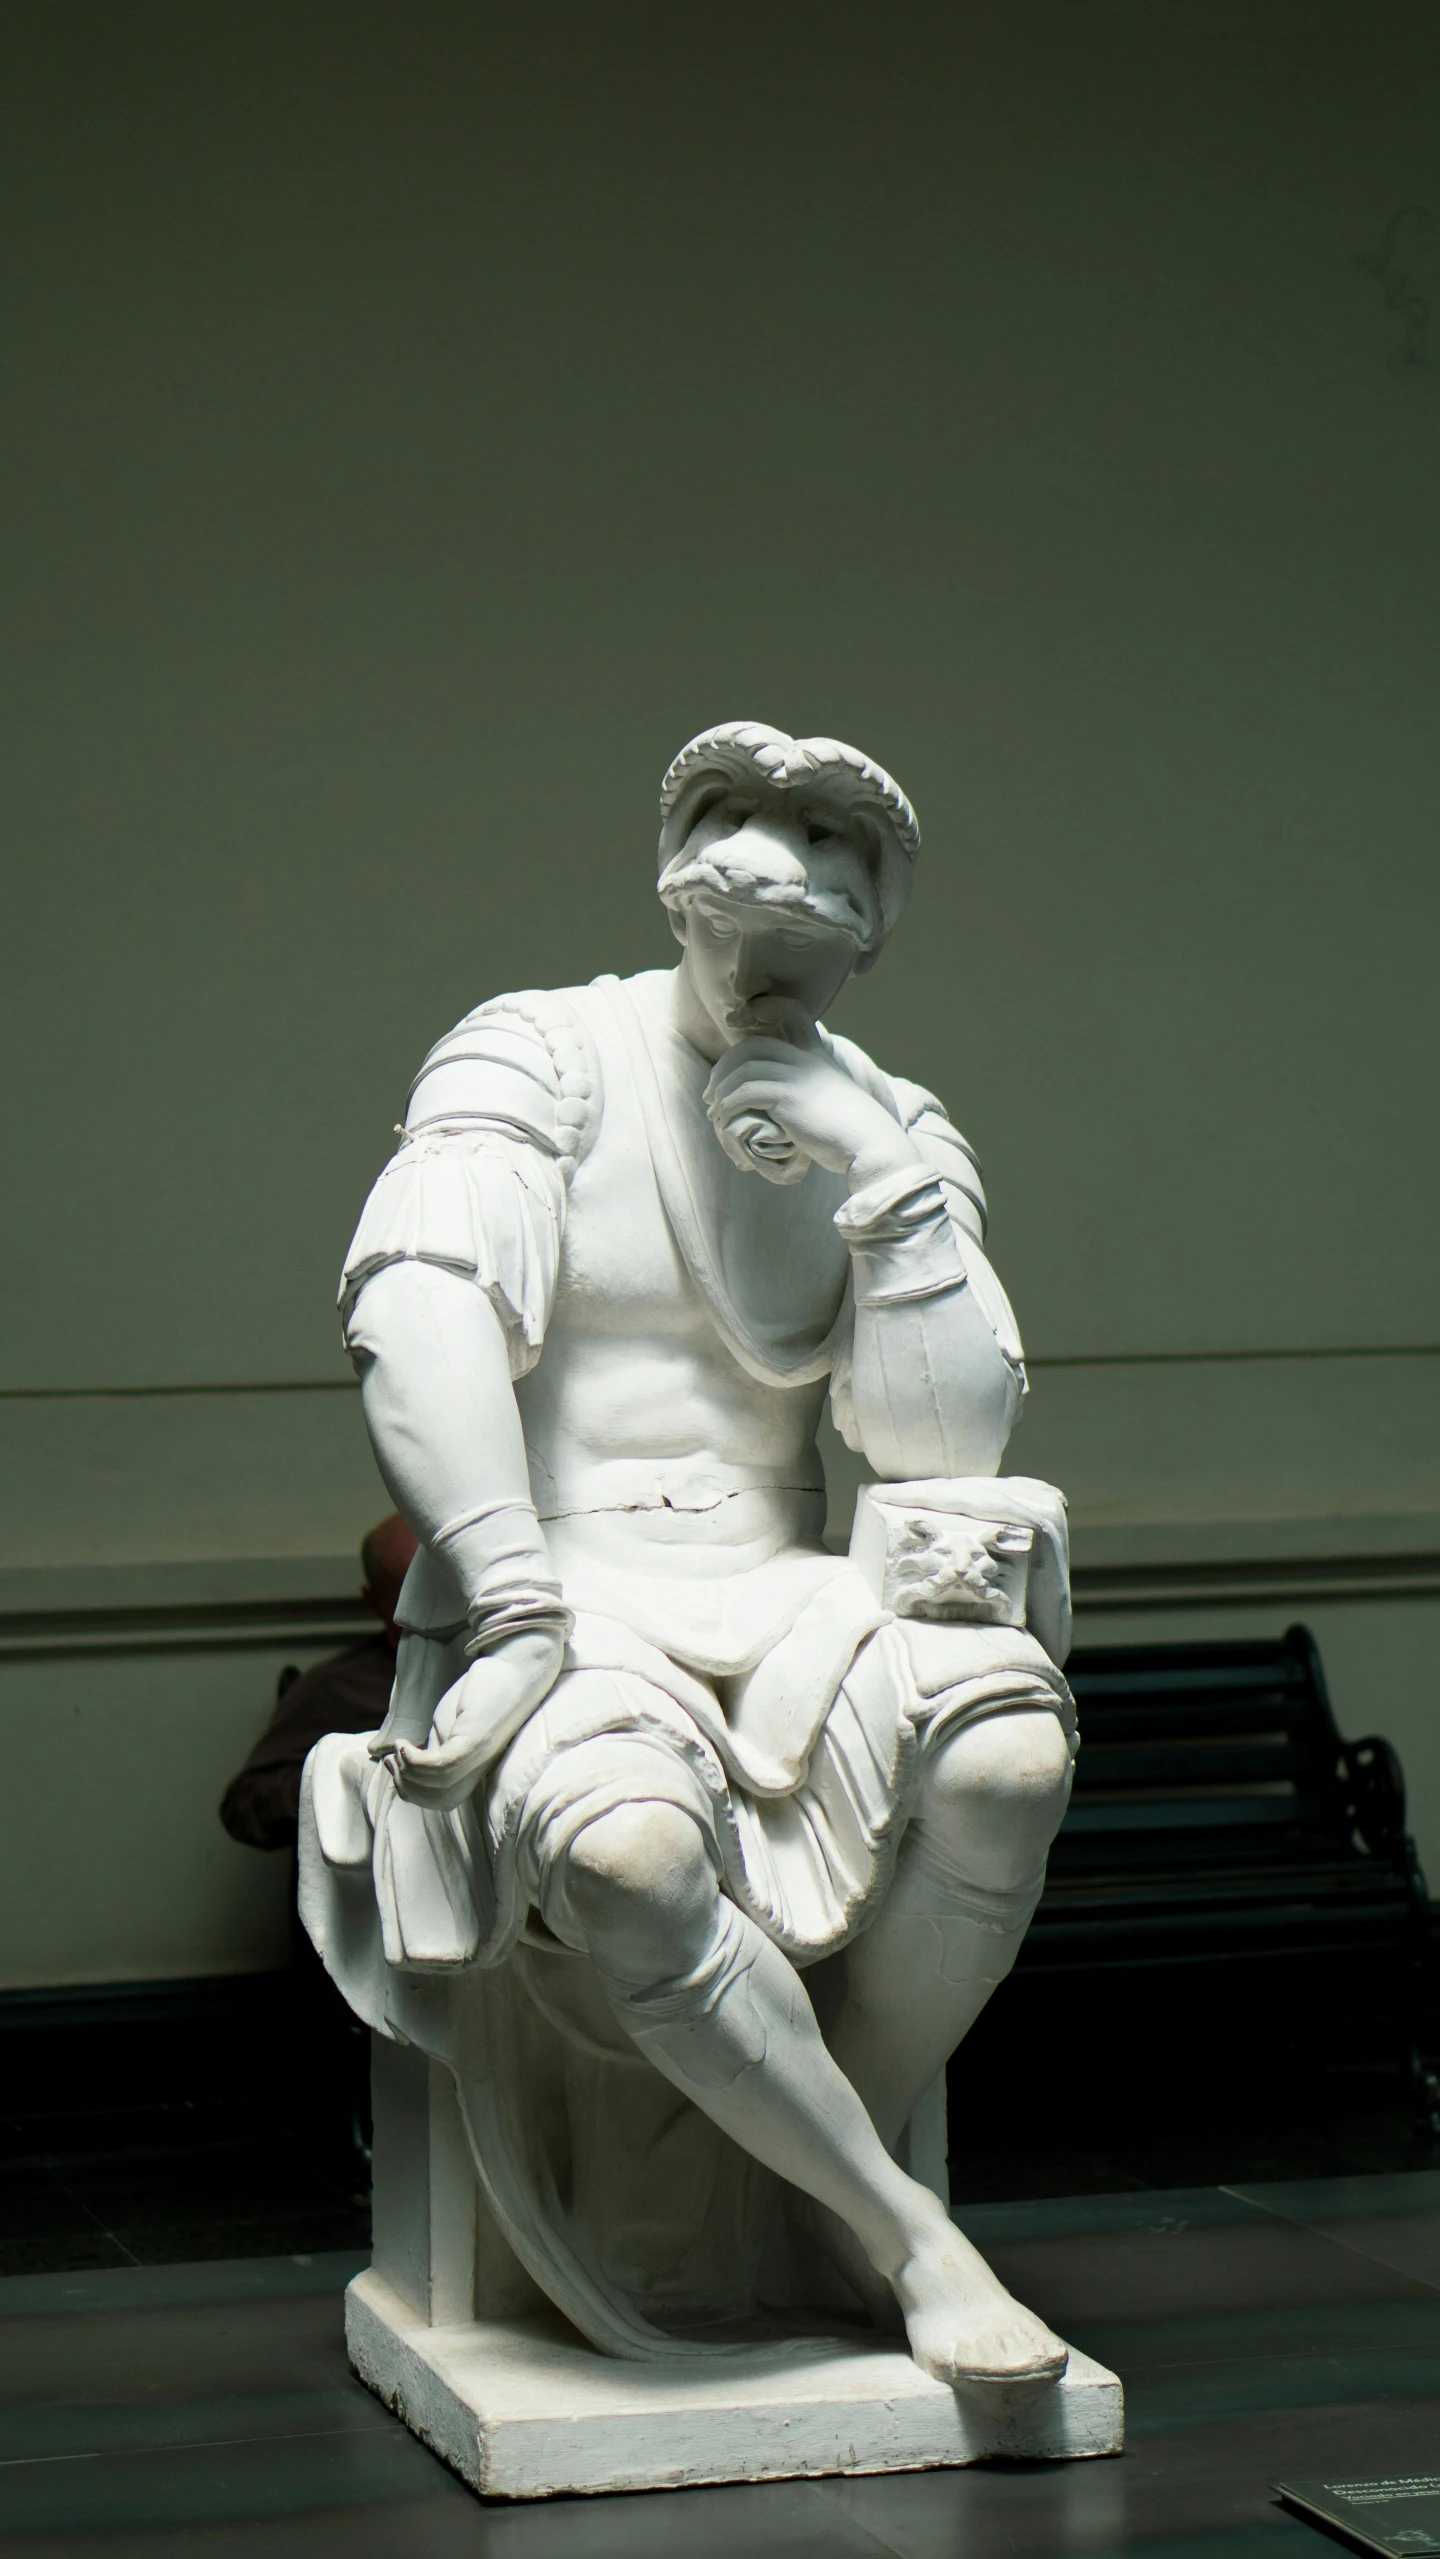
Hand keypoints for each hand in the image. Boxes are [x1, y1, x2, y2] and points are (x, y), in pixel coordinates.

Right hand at [371, 1626, 562, 1812]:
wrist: (514, 1665)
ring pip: (439, 1785)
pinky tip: (404, 1745)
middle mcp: (478, 1767)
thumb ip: (436, 1746)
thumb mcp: (450, 1725)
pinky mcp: (477, 1739)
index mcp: (473, 1768)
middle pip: (440, 1800)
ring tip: (398, 1751)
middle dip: (407, 1785)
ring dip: (408, 1771)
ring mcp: (479, 1754)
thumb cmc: (481, 1693)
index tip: (391, 1766)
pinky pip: (444, 1765)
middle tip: (389, 1760)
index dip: (411, 1790)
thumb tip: (408, 1762)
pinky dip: (417, 1761)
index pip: (441, 1799)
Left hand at [705, 1008, 920, 1190]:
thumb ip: (811, 1092)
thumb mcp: (833, 1102)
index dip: (765, 1007)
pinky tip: (723, 1118)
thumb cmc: (852, 1133)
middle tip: (712, 1093)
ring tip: (714, 1110)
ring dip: (721, 1089)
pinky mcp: (789, 1096)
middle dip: (725, 1066)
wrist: (870, 1146)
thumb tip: (787, 1105)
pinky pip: (746, 1090)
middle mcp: (807, 1059)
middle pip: (754, 1045)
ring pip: (744, 1068)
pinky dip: (728, 1103)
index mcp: (819, 1056)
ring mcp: (799, 1076)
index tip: (738, 1018)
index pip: (793, 1013)